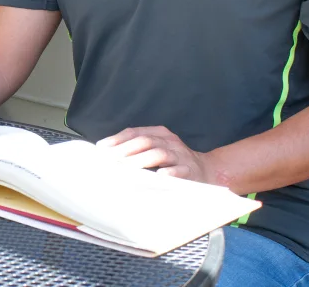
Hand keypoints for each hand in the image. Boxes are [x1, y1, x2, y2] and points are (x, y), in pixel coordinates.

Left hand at [98, 126, 215, 183]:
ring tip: (126, 168)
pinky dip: (167, 173)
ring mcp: (181, 156)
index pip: (134, 132)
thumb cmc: (174, 162)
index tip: (101, 149)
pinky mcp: (191, 171)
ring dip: (140, 160)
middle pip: (145, 142)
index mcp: (160, 134)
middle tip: (110, 160)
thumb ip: (138, 150)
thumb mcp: (157, 150)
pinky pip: (179, 171)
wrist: (208, 171)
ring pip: (159, 154)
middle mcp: (170, 142)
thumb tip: (109, 155)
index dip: (117, 139)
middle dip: (125, 150)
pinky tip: (157, 177)